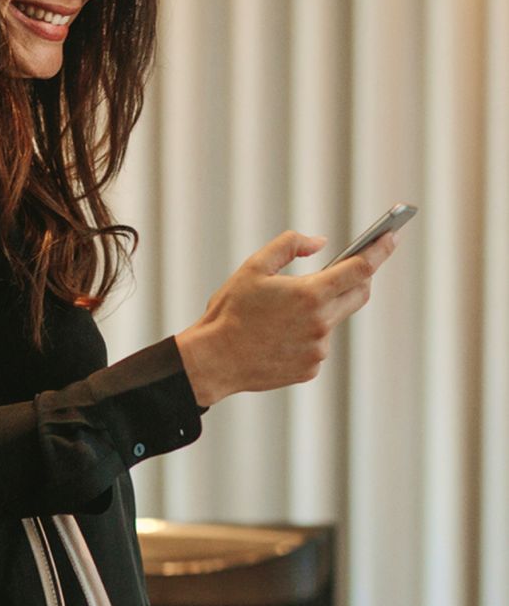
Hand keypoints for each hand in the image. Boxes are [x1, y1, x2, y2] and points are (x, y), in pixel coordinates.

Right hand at [174, 227, 399, 406]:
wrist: (213, 361)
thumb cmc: (230, 312)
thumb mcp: (254, 267)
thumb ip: (290, 245)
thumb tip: (321, 243)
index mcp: (310, 294)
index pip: (361, 268)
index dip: (380, 250)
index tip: (392, 236)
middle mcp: (321, 323)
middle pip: (359, 294)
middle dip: (358, 278)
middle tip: (345, 268)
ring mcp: (317, 349)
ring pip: (333, 321)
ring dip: (321, 311)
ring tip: (284, 314)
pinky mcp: (310, 369)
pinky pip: (318, 345)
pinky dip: (306, 336)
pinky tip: (278, 337)